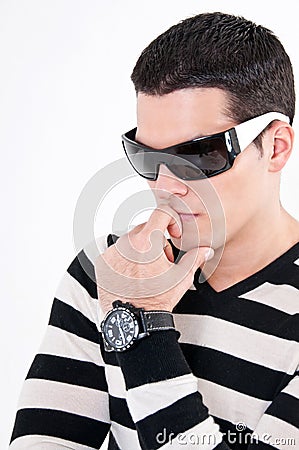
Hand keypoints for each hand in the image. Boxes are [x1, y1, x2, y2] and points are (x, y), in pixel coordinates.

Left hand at [95, 205, 213, 312]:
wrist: (133, 320)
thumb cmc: (157, 300)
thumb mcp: (181, 278)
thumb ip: (195, 258)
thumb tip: (205, 250)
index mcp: (146, 242)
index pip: (161, 213)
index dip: (172, 220)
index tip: (173, 234)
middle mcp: (126, 243)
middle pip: (146, 228)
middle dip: (157, 240)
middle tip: (162, 261)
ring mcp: (112, 252)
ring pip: (131, 240)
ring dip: (141, 250)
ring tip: (147, 271)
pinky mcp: (102, 262)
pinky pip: (117, 252)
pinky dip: (126, 259)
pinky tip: (133, 275)